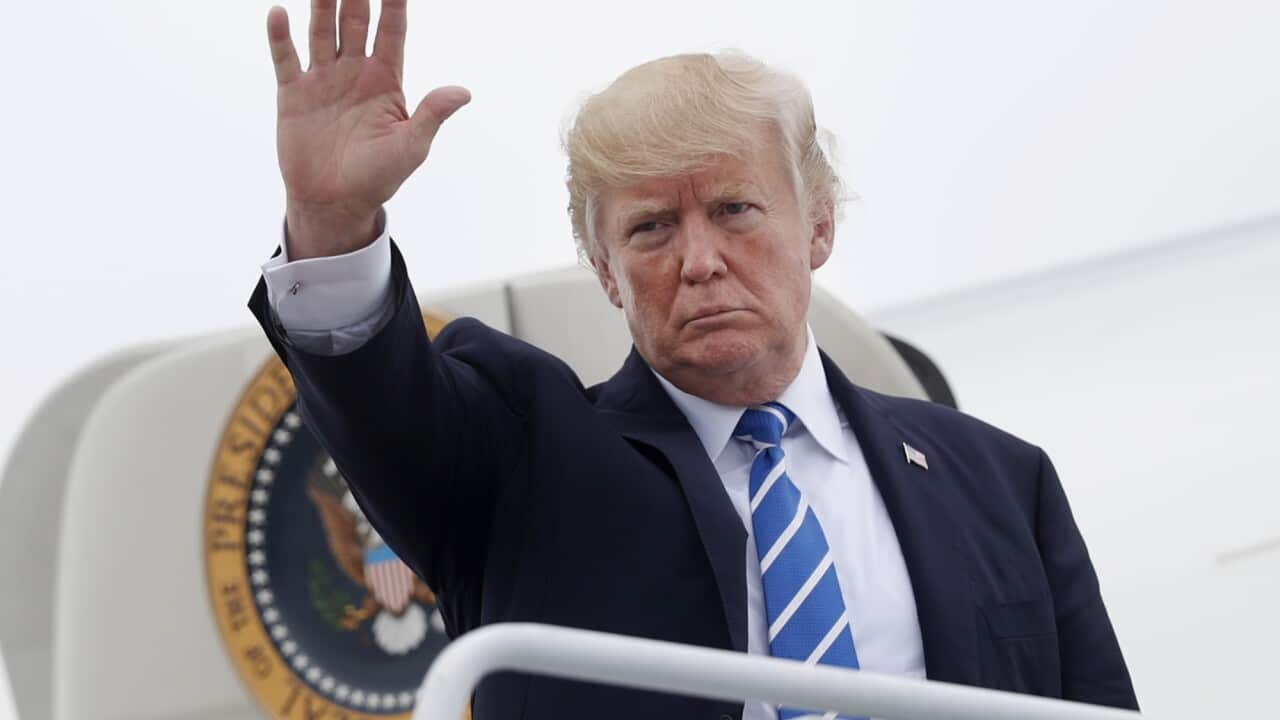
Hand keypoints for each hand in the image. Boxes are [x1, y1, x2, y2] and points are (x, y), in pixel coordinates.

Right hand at [266, 0, 470, 257]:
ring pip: (322, 31)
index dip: (395, 2)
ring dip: (321, 4)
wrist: (334, 203)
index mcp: (385, 80)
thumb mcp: (411, 147)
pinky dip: (280, 36)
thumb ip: (431, 115)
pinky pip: (285, 58)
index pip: (392, 30)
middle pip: (356, 20)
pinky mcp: (293, 94)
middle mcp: (354, 72)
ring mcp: (322, 79)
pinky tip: (279, 13)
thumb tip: (463, 92)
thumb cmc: (378, 177)